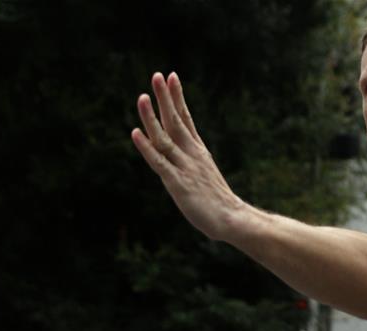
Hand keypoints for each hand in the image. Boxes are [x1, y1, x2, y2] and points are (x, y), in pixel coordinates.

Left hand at [132, 72, 241, 240]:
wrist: (231, 218)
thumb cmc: (218, 201)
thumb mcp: (205, 175)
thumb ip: (194, 164)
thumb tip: (190, 159)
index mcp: (198, 151)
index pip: (186, 118)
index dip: (178, 97)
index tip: (171, 76)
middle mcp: (191, 154)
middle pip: (176, 120)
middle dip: (166, 98)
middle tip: (157, 75)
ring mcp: (184, 167)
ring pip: (165, 137)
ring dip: (152, 117)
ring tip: (142, 97)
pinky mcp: (177, 183)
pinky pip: (159, 162)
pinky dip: (146, 147)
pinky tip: (135, 133)